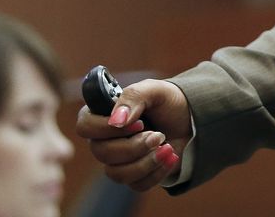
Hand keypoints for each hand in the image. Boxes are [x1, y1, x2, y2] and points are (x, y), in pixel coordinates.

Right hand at [75, 78, 191, 190]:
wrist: (189, 120)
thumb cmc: (167, 102)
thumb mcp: (155, 90)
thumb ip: (133, 97)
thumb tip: (115, 121)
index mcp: (104, 115)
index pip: (84, 126)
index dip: (106, 129)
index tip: (137, 123)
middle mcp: (105, 140)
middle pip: (102, 153)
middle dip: (134, 146)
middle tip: (158, 134)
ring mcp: (118, 160)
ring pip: (117, 174)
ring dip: (146, 161)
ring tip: (167, 146)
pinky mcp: (135, 176)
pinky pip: (137, 184)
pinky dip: (157, 171)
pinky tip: (171, 155)